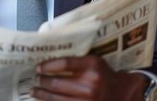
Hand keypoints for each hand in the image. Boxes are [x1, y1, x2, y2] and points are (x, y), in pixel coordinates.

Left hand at [30, 55, 148, 100]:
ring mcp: (88, 100)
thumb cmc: (104, 75)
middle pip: (58, 82)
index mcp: (92, 66)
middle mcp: (91, 83)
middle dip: (43, 81)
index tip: (39, 67)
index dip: (48, 65)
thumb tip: (49, 60)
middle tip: (36, 79)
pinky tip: (45, 100)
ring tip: (34, 91)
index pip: (64, 63)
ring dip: (43, 94)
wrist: (122, 94)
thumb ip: (77, 60)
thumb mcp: (94, 61)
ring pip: (57, 98)